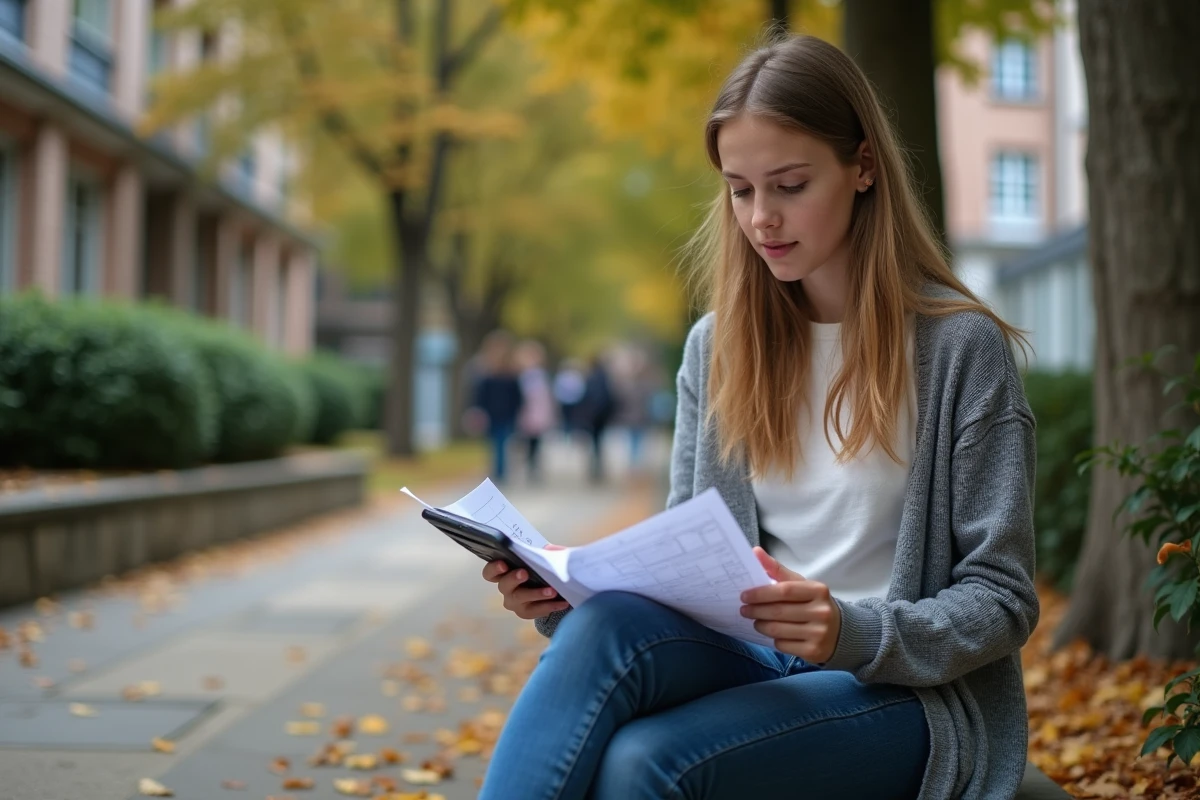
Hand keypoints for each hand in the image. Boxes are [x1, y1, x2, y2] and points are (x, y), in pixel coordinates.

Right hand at [482, 557, 570, 619]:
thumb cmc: (541, 570)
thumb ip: (546, 553)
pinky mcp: (526, 612)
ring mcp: (514, 602)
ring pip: (520, 598)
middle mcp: (506, 588)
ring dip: (536, 593)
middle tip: (524, 573)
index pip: (490, 572)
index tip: (503, 564)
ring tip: (552, 591)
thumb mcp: (543, 559)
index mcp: (505, 572)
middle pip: (503, 585)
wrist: (552, 590)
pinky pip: (536, 610)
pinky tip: (563, 602)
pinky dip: (550, 605)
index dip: (494, 569)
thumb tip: (548, 549)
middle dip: (513, 578)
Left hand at [740, 547, 841, 662]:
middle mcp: (821, 612)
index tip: (744, 595)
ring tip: (756, 621)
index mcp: (818, 591)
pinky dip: (773, 639)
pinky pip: (783, 645)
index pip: (784, 591)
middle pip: (778, 611)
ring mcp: (819, 633)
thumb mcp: (801, 584)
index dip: (761, 593)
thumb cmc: (813, 603)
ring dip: (760, 625)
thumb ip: (778, 570)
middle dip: (756, 610)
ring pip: (777, 630)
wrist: (841, 631)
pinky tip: (773, 633)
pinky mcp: (814, 651)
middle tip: (744, 609)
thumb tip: (755, 552)